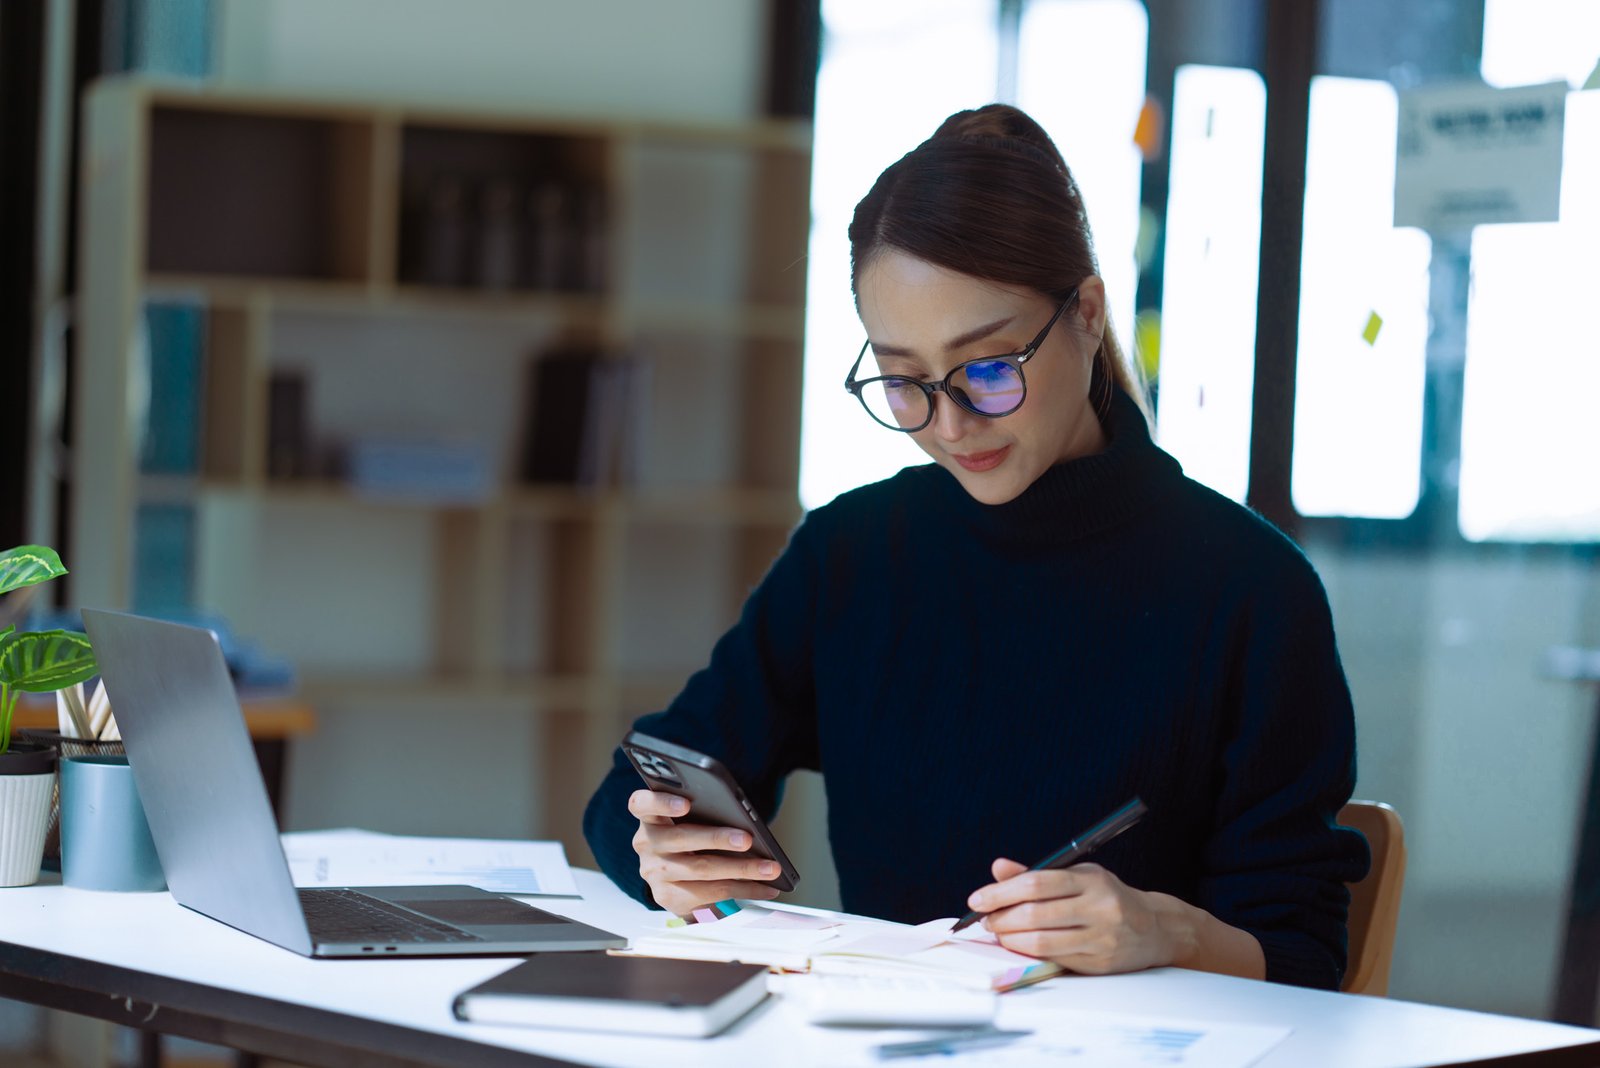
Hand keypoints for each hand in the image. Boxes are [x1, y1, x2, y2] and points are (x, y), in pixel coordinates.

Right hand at [629, 789, 783, 916]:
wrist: (674, 872)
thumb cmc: (690, 833)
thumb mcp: (689, 818)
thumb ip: (704, 811)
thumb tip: (742, 816)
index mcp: (649, 817)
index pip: (642, 803)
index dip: (661, 802)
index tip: (687, 803)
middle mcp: (646, 844)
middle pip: (680, 839)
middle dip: (717, 839)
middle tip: (748, 839)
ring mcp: (654, 873)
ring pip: (699, 870)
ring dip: (740, 870)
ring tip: (769, 868)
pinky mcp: (668, 897)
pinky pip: (710, 895)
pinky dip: (743, 890)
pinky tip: (765, 887)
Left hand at [965, 859, 1185, 975]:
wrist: (1155, 928)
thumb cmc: (1109, 897)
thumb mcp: (1079, 875)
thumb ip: (1037, 874)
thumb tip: (998, 868)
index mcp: (1091, 880)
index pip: (1036, 884)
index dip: (1001, 892)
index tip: (978, 899)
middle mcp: (1098, 908)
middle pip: (1035, 914)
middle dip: (1001, 918)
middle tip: (985, 919)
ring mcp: (1100, 938)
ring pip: (1042, 941)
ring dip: (1011, 938)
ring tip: (999, 932)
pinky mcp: (1099, 963)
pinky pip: (1055, 959)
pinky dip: (1029, 953)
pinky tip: (1020, 945)